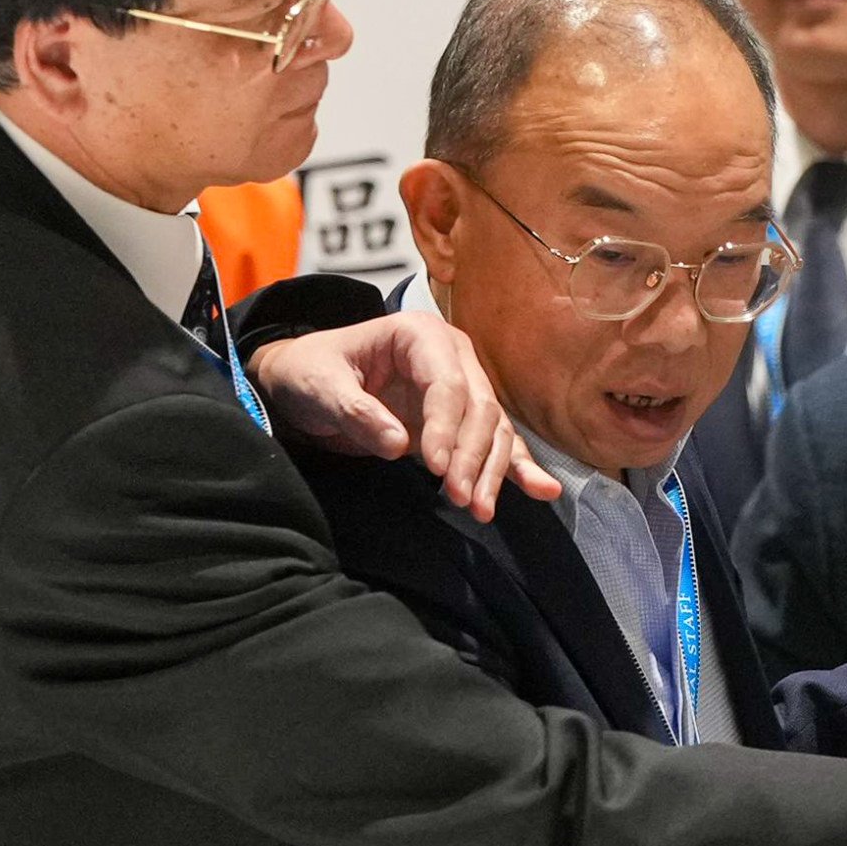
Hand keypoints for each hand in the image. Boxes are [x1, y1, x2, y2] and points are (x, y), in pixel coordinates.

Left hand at [245, 309, 559, 521]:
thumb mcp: (320, 386)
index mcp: (420, 335)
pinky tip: (542, 491)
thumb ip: (357, 412)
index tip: (437, 468)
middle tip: (459, 497)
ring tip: (481, 510)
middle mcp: (453, 358)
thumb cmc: (311, 372)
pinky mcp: (460, 422)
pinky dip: (515, 469)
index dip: (447, 427)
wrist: (304, 380)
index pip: (449, 384)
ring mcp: (462, 389)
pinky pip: (495, 444)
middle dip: (473, 457)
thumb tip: (399, 445)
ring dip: (493, 472)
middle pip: (481, 409)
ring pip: (494, 431)